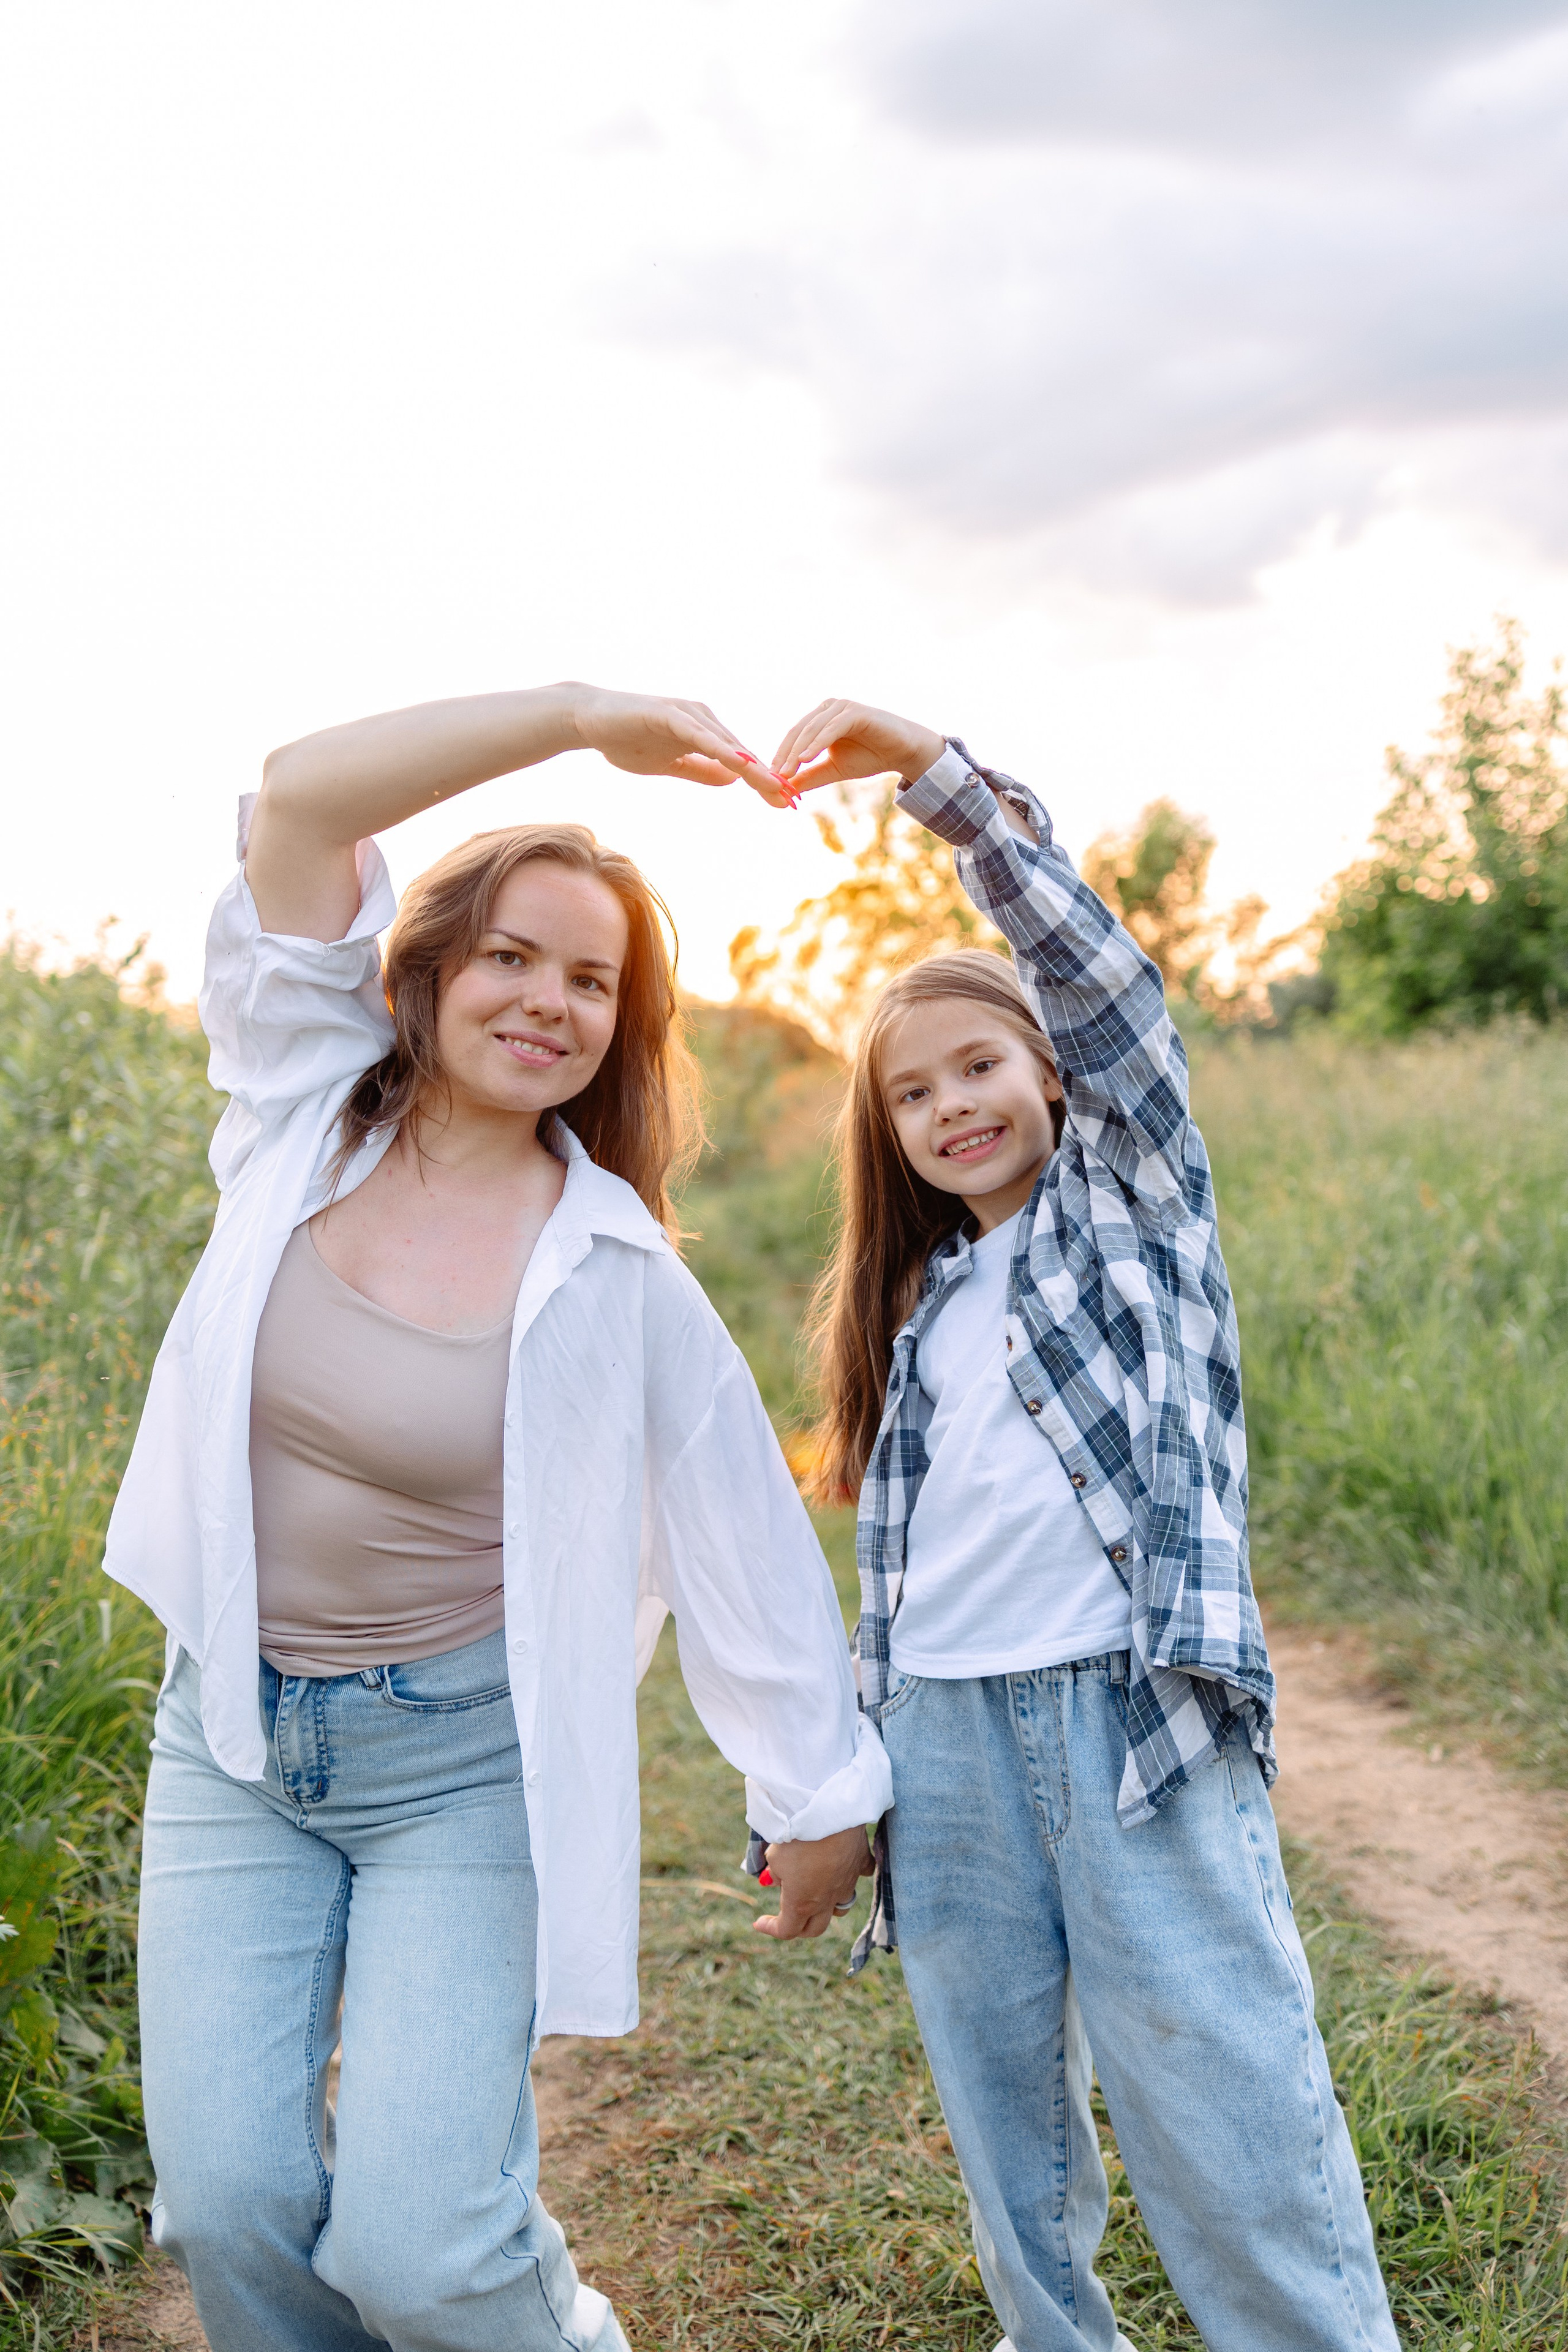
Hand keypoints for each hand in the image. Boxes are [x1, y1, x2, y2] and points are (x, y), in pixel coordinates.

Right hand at [568, 685, 793, 806]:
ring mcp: (688, 715)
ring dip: (753, 767)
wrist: (589, 720)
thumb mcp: (671, 764)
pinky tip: (740, 764)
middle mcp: (703, 719)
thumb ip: (701, 771)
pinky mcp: (670, 714)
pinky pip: (701, 735)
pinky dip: (722, 750)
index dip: (763, 782)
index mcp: (705, 732)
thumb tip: (732, 781)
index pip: (741, 761)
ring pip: (728, 745)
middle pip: (742, 753)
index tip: (786, 803)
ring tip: (775, 786)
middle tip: (792, 801)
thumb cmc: (627, 739)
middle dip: (767, 779)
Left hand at [751, 1824, 873, 1941]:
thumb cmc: (797, 1837)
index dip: (771, 1928)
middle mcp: (827, 1899)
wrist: (830, 1813)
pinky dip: (852, 1874)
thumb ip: (775, 1873)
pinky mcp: (861, 1862)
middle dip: (800, 1927)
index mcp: (802, 1903)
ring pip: (840, 1907)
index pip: (787, 1930)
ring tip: (816, 1893)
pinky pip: (860, 1874)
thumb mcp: (775, 1856)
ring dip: (827, 1907)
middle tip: (787, 1916)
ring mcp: (847, 1883)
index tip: (759, 1921)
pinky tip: (845, 1867)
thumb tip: (775, 1879)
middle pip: (815, 1928)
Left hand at [772, 699, 945, 794]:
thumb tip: (786, 788)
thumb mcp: (834, 769)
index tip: (770, 778)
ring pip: (811, 729)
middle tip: (774, 777)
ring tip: (787, 771)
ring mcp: (841, 707)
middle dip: (785, 755)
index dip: (781, 756)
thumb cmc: (870, 757)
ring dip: (798, 751)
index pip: (793, 736)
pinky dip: (817, 743)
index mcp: (820, 719)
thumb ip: (811, 775)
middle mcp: (828, 708)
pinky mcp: (855, 712)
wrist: (902, 752)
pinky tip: (806, 759)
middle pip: (798, 731)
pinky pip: (831, 728)